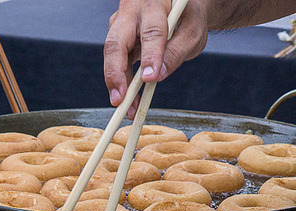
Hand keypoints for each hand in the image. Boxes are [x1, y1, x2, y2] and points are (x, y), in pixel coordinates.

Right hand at [104, 0, 209, 114]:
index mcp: (155, 3)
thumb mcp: (192, 33)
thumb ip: (177, 52)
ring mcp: (120, 25)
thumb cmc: (185, 17)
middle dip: (116, 74)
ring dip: (117, 84)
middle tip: (119, 98)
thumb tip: (158, 75)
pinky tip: (127, 100)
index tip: (149, 78)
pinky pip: (115, 63)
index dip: (150, 56)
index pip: (151, 31)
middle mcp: (132, 12)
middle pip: (116, 43)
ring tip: (127, 107)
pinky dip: (120, 83)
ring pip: (112, 56)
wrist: (178, 9)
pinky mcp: (117, 39)